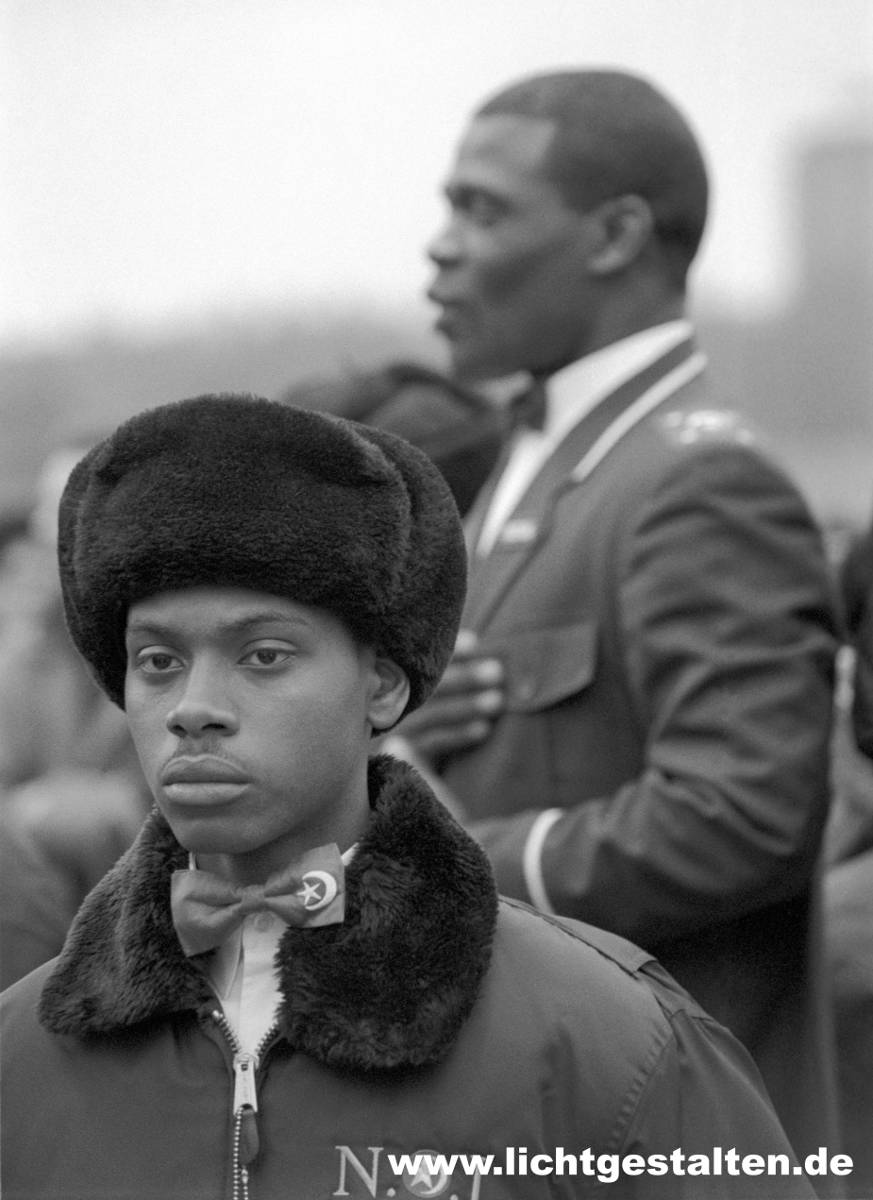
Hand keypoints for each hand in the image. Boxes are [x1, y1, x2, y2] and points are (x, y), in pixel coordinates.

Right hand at [396, 629, 504, 765]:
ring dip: (466, 706)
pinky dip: (457, 735)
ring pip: (431, 713)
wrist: (398, 771)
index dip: (449, 652)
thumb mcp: (434, 689)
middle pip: (426, 686)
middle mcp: (390, 700)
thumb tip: (475, 642)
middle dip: (464, 677)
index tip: (474, 642)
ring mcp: (394, 727)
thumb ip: (450, 667)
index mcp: (395, 677)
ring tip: (497, 700)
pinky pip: (431, 743)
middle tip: (496, 671)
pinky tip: (483, 729)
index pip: (421, 660)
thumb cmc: (425, 716)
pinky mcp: (402, 754)